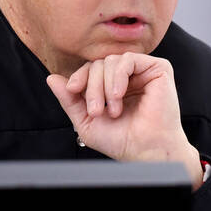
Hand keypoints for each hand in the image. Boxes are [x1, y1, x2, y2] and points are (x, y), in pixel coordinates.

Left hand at [46, 53, 203, 190]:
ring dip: (104, 86)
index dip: (79, 77)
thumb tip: (52, 79)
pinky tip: (118, 94)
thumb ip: (69, 100)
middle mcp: (128, 77)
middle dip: (92, 87)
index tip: (72, 90)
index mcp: (113, 87)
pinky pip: (128, 59)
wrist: (145, 151)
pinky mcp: (158, 69)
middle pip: (98, 64)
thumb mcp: (86, 120)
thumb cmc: (122, 141)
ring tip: (112, 109)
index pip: (91, 70)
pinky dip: (118, 76)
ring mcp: (143, 72)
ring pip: (110, 61)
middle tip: (96, 111)